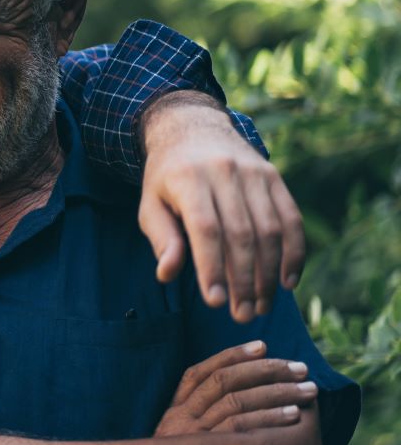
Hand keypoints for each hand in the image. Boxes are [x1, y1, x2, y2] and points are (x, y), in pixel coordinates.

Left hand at [139, 92, 304, 322]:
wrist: (192, 129)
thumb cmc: (167, 177)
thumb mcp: (151, 202)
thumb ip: (161, 238)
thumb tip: (167, 274)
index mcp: (187, 178)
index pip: (205, 229)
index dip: (212, 267)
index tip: (215, 301)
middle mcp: (223, 172)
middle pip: (241, 234)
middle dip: (243, 280)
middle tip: (242, 315)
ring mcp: (253, 173)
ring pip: (269, 230)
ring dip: (269, 274)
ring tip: (261, 306)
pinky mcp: (274, 177)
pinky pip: (291, 219)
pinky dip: (293, 253)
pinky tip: (287, 282)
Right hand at [155, 341, 318, 435]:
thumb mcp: (179, 439)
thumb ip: (196, 416)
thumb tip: (236, 393)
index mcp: (175, 409)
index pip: (201, 372)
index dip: (232, 355)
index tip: (263, 346)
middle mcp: (182, 417)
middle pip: (224, 381)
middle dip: (264, 370)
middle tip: (299, 367)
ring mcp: (196, 435)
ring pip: (236, 400)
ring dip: (276, 391)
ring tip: (307, 389)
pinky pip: (242, 428)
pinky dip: (269, 417)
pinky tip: (294, 414)